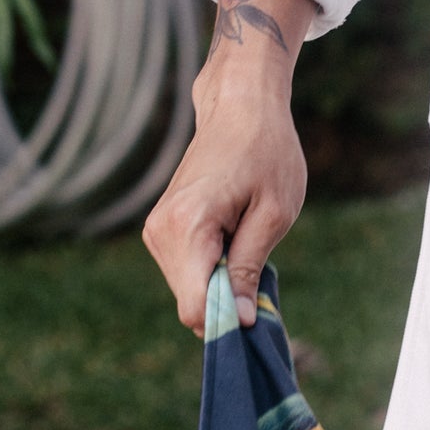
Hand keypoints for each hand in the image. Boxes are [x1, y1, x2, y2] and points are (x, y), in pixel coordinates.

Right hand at [143, 0, 314, 335]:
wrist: (239, 107)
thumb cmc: (266, 153)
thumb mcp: (274, 214)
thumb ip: (250, 269)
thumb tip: (239, 322)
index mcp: (187, 228)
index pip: (195, 308)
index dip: (229, 322)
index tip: (259, 311)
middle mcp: (160, 233)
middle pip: (193, 303)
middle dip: (229, 300)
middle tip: (262, 260)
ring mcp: (155, 231)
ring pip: (190, 290)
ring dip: (223, 281)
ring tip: (246, 236)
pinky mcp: (160, 230)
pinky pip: (188, 272)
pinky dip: (213, 268)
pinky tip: (232, 234)